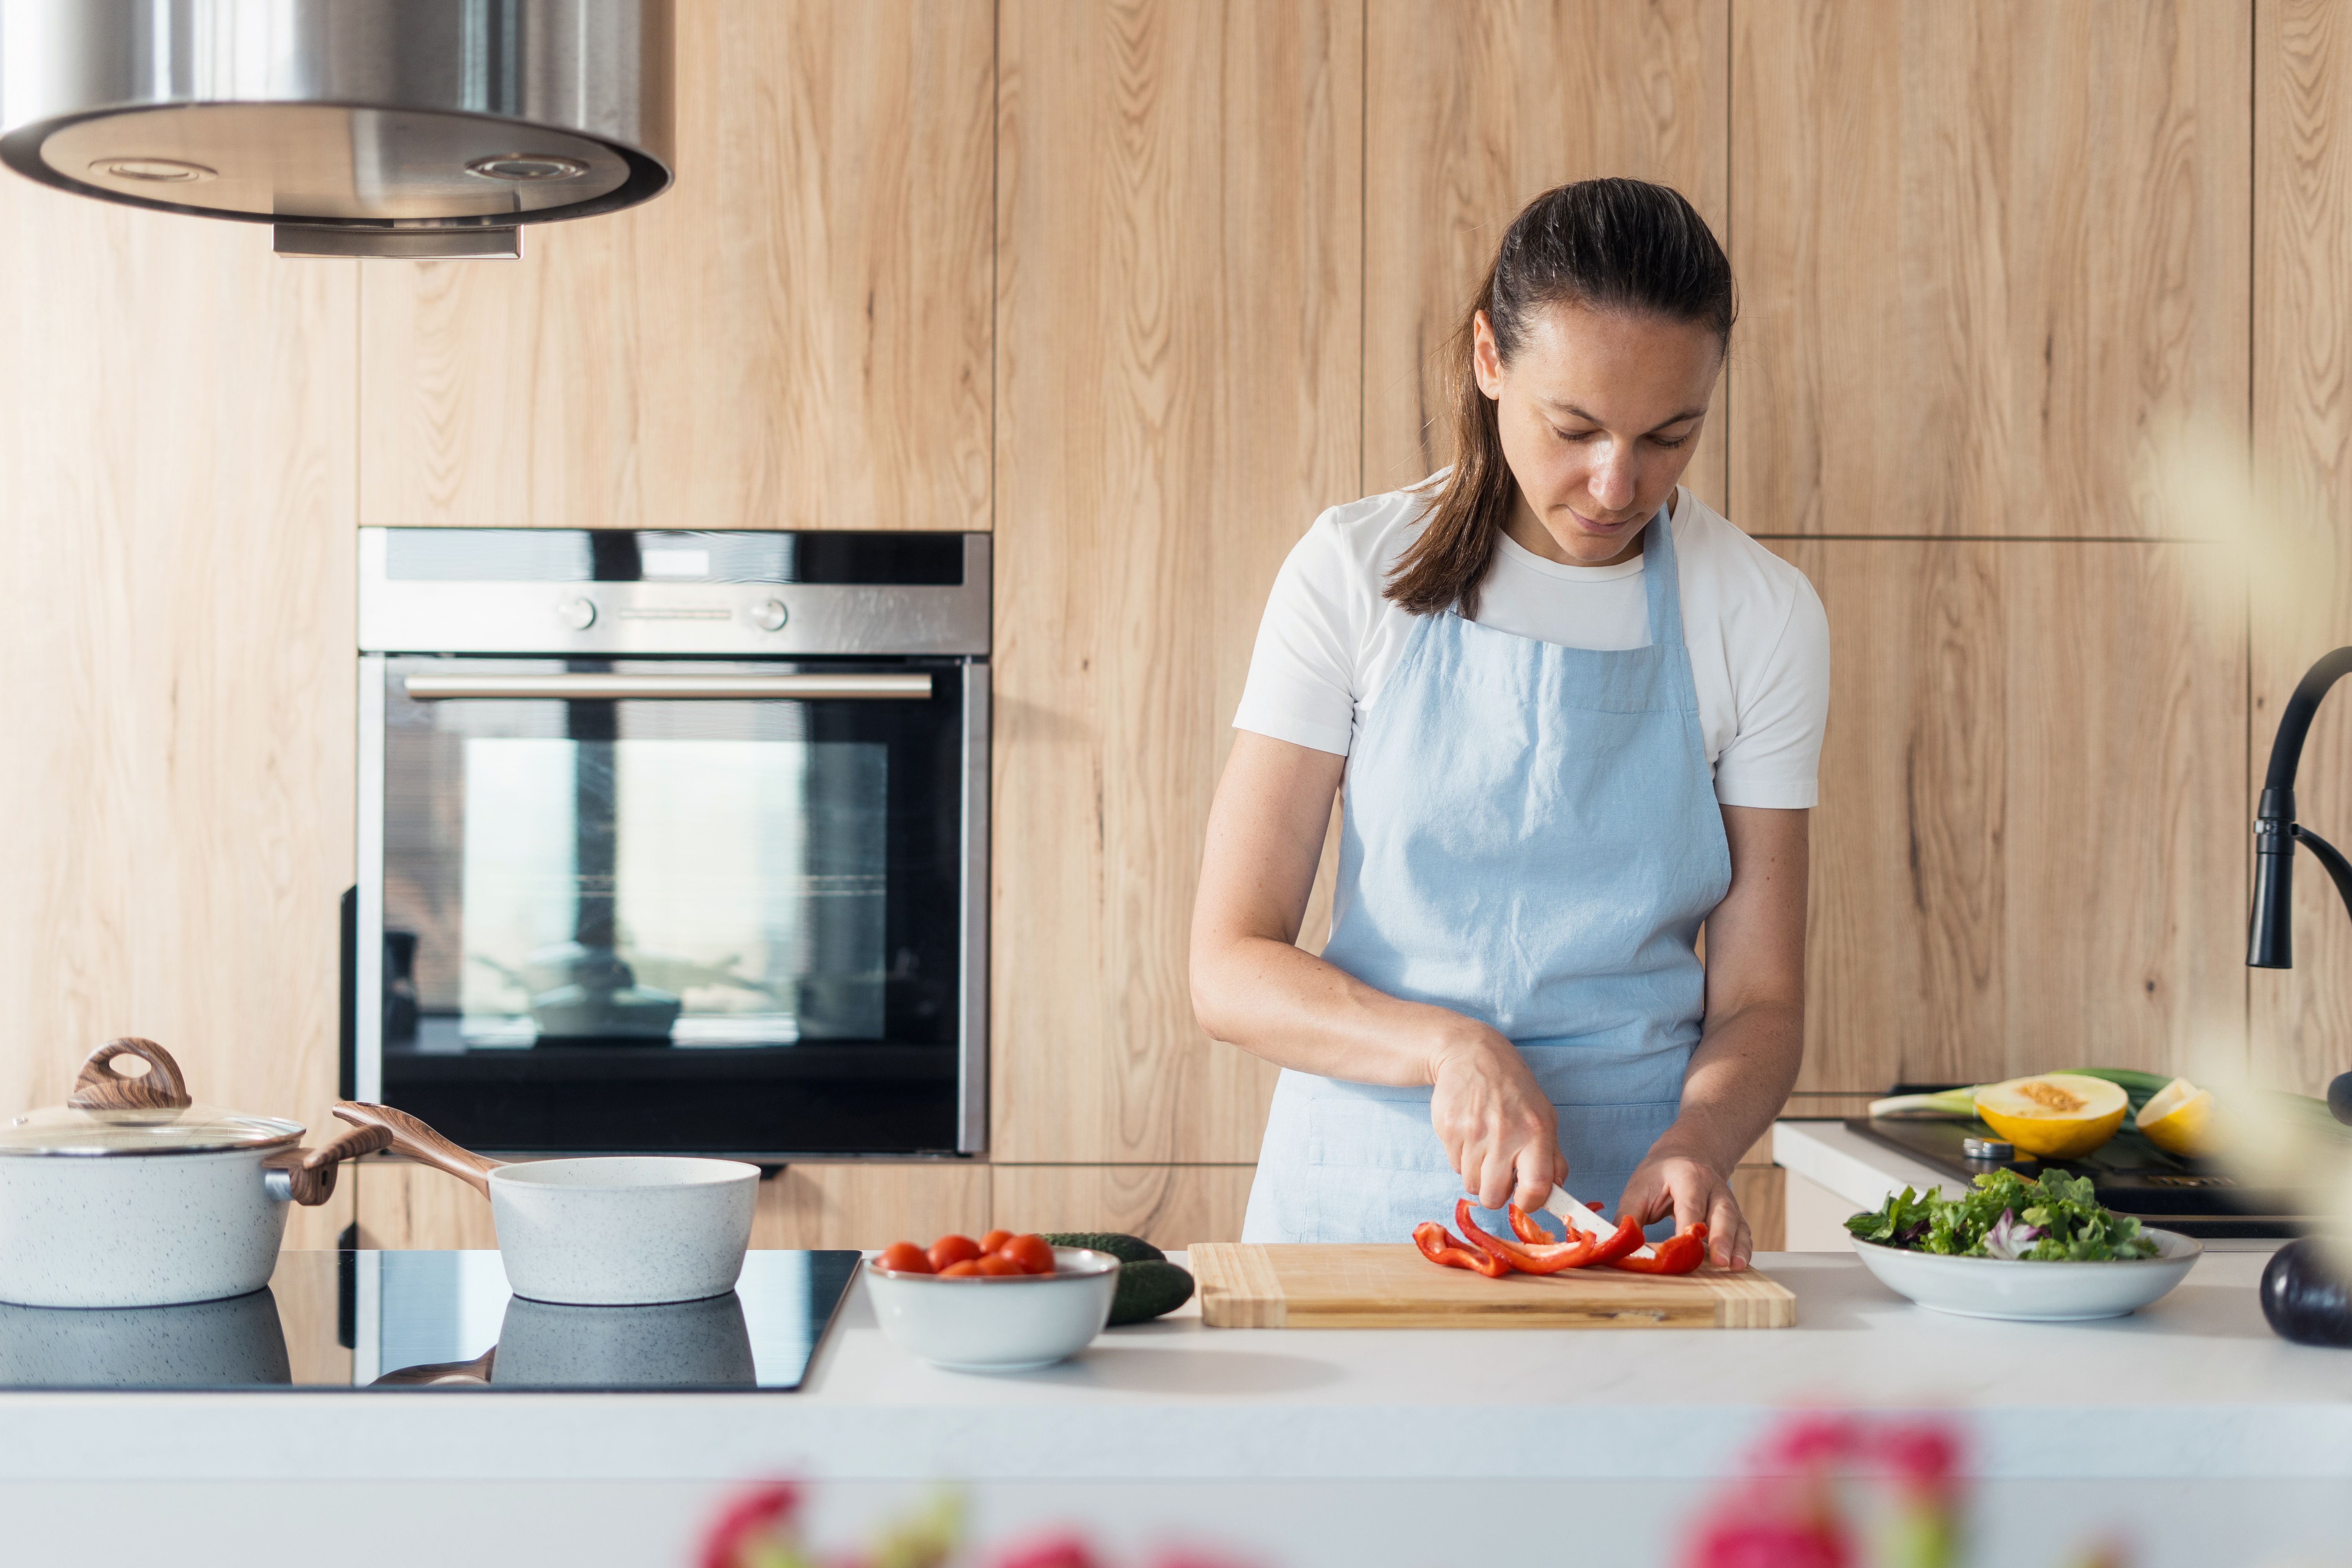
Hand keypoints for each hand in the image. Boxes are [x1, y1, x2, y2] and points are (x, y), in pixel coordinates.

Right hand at [1427, 1023, 1565, 1212]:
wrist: (1472, 1055)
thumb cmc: (1514, 1091)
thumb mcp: (1545, 1117)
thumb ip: (1553, 1158)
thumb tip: (1556, 1194)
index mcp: (1536, 1132)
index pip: (1536, 1188)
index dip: (1530, 1203)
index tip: (1525, 1199)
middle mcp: (1505, 1134)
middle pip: (1494, 1197)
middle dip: (1495, 1192)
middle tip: (1498, 1173)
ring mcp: (1473, 1132)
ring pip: (1471, 1184)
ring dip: (1477, 1174)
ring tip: (1484, 1147)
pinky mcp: (1448, 1129)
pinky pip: (1454, 1166)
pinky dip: (1462, 1158)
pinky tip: (1469, 1134)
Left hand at [1618, 1149, 1749, 1269]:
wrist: (1686, 1155)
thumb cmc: (1659, 1175)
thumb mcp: (1638, 1189)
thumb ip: (1628, 1217)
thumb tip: (1617, 1246)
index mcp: (1688, 1176)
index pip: (1690, 1203)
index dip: (1687, 1225)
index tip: (1682, 1246)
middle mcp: (1713, 1187)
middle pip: (1721, 1212)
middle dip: (1721, 1237)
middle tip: (1719, 1261)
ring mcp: (1727, 1200)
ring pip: (1737, 1223)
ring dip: (1737, 1246)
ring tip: (1735, 1267)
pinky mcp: (1733, 1214)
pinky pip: (1742, 1231)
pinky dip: (1743, 1248)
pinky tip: (1740, 1264)